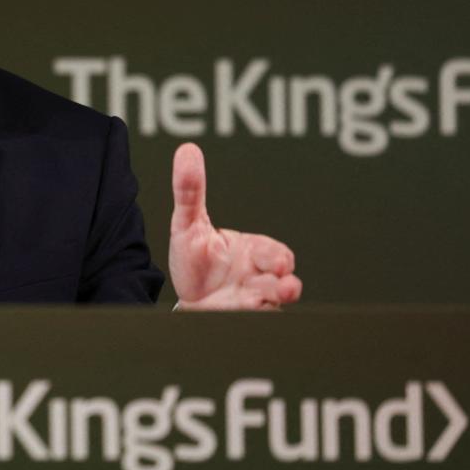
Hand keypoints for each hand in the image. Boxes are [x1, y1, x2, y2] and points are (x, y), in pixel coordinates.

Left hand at [168, 143, 301, 309]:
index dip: (278, 259)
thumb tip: (186, 150)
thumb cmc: (194, 259)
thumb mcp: (187, 223)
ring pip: (272, 304)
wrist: (185, 297)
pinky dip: (256, 316)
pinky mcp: (241, 319)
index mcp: (252, 252)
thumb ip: (189, 190)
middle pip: (282, 282)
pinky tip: (249, 313)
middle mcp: (257, 277)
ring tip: (278, 299)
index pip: (275, 253)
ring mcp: (252, 301)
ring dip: (275, 302)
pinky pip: (256, 319)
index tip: (279, 263)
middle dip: (285, 285)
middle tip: (285, 285)